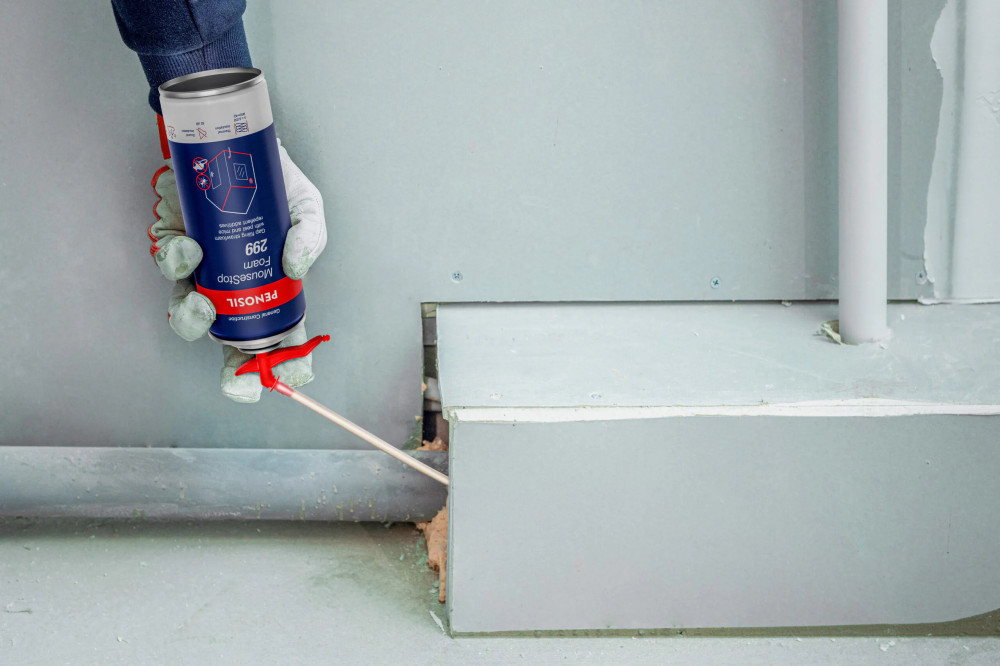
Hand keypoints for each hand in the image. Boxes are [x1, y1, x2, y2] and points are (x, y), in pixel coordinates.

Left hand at [149, 141, 327, 402]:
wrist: (239, 143)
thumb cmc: (276, 181)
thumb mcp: (307, 209)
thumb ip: (309, 238)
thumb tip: (293, 267)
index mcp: (272, 289)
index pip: (280, 338)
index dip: (285, 366)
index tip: (290, 378)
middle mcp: (235, 286)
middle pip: (231, 342)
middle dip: (234, 371)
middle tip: (238, 380)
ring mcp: (203, 270)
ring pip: (188, 311)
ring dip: (193, 319)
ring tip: (205, 306)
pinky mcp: (174, 244)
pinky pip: (170, 266)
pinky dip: (177, 264)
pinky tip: (191, 250)